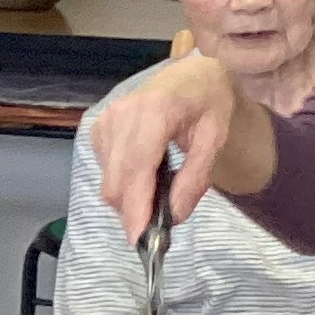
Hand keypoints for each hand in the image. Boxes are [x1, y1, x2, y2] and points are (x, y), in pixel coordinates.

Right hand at [91, 54, 265, 244]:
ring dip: (128, 199)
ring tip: (157, 193)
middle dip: (133, 211)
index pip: (137, 168)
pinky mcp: (99, 128)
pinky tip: (144, 173)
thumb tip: (174, 217)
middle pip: (116, 181)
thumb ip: (195, 179)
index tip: (140, 239)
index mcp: (154, 112)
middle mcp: (122, 115)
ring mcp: (106, 120)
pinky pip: (105, 170)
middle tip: (159, 225)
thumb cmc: (208, 103)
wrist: (190, 75)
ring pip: (108, 180)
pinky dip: (122, 182)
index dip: (135, 207)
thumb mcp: (215, 139)